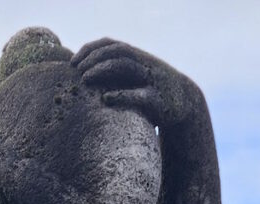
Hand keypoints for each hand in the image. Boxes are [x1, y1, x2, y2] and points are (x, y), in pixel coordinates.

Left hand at [71, 38, 199, 126]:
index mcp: (136, 57)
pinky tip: (105, 99)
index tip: (73, 62)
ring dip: (102, 69)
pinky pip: (138, 94)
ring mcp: (151, 79)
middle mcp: (143, 63)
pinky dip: (121, 95)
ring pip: (126, 65)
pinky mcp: (157, 99)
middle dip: (93, 58)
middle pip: (116, 51)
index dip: (90, 49)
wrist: (186, 103)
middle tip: (76, 71)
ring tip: (85, 79)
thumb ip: (116, 73)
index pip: (110, 44)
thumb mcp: (135, 78)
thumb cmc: (152, 91)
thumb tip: (86, 75)